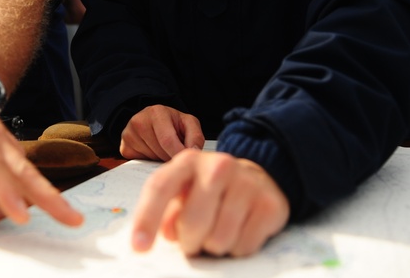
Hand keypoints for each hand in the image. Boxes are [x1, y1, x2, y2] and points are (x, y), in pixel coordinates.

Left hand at [0, 76, 83, 226]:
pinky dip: (12, 197)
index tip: (19, 213)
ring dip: (26, 200)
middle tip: (71, 218)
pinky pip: (19, 180)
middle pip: (23, 170)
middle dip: (47, 196)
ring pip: (25, 177)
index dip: (3, 189)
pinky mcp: (13, 154)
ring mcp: (6, 145)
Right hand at [120, 105, 204, 160]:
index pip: (167, 140)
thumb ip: (195, 136)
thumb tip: (193, 151)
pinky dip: (149, 162)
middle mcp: (139, 120)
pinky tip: (153, 152)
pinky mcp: (124, 147)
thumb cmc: (172, 123)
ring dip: (160, 159)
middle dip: (170, 157)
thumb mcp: (188, 124)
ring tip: (163, 149)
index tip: (184, 161)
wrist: (153, 121)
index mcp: (156, 112)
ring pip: (150, 159)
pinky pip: (140, 164)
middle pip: (159, 152)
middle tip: (174, 151)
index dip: (178, 153)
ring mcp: (128, 134)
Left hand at [131, 148, 289, 256]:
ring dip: (214, 246)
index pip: (160, 188)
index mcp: (188, 161)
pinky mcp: (270, 204)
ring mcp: (247, 183)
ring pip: (219, 240)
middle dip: (190, 242)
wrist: (256, 178)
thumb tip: (167, 233)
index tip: (139, 247)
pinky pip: (244, 247)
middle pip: (193, 223)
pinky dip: (237, 248)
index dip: (147, 218)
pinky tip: (240, 229)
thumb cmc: (209, 189)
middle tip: (194, 240)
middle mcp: (218, 165)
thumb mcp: (183, 192)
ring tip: (219, 229)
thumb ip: (167, 211)